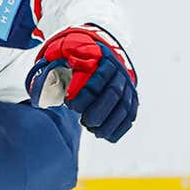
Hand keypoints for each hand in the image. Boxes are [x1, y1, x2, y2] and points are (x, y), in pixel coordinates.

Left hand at [26, 24, 137, 141]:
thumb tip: (56, 74)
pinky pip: (130, 116)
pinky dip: (119, 128)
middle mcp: (120, 73)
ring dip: (109, 123)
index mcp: (103, 59)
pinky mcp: (132, 101)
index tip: (70, 104)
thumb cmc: (76, 61)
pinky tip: (106, 135)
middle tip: (84, 122)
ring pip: (124, 107)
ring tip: (92, 130)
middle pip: (114, 94)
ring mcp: (128, 88)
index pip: (99, 77)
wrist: (98, 60)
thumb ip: (58, 62)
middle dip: (98, 111)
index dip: (85, 93)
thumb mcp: (65, 53)